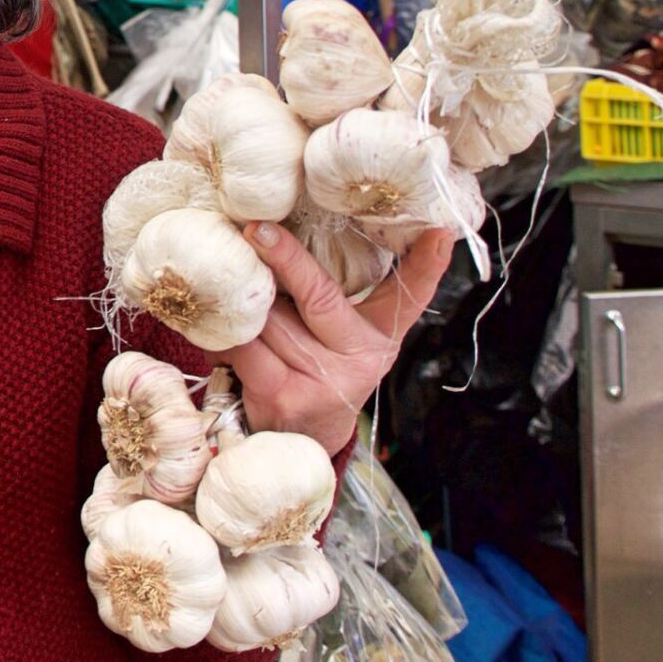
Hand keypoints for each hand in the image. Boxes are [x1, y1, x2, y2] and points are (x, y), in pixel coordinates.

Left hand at [225, 222, 454, 455]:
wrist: (301, 435)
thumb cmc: (314, 363)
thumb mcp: (336, 331)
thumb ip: (324, 291)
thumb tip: (280, 226)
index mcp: (381, 333)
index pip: (410, 296)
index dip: (426, 265)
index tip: (439, 233)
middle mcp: (361, 356)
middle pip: (319, 295)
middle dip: (285, 258)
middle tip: (258, 229)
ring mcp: (323, 379)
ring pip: (269, 317)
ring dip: (245, 302)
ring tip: (236, 294)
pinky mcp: (283, 394)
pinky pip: (243, 344)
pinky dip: (227, 330)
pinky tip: (224, 325)